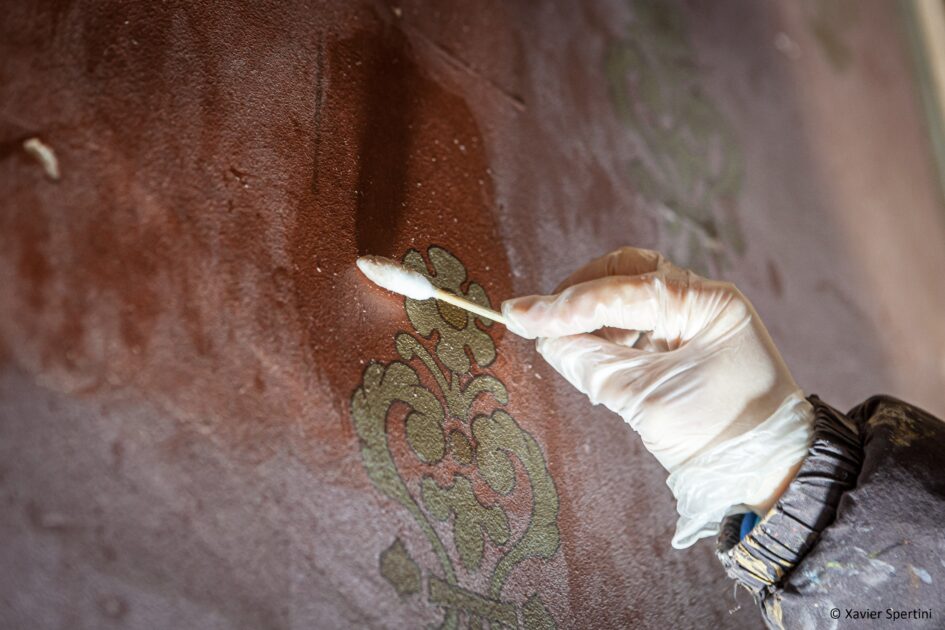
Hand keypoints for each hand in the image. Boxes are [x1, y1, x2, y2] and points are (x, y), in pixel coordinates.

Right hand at [501, 247, 812, 546]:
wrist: (760, 472)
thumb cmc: (716, 435)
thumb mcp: (645, 399)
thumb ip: (590, 362)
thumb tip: (544, 338)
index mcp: (706, 304)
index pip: (622, 291)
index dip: (566, 306)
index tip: (518, 315)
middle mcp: (700, 298)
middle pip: (623, 272)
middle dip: (577, 295)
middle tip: (536, 320)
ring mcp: (690, 315)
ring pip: (624, 290)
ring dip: (589, 314)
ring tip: (563, 344)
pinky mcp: (678, 337)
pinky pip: (630, 320)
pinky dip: (603, 332)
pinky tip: (587, 353)